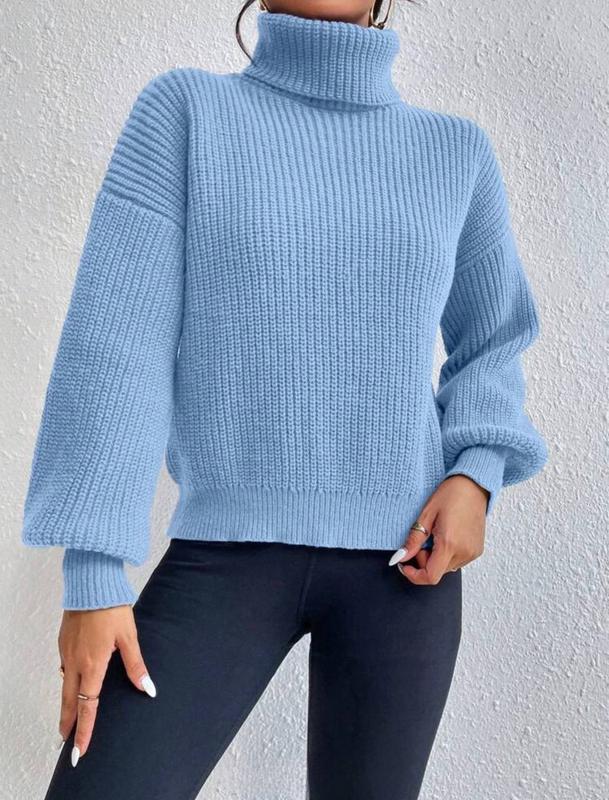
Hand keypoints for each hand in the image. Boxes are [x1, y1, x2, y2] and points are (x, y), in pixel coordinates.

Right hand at [58, 604, 155, 766]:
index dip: (85, 729)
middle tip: (67, 742)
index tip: (80, 748)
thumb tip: (148, 689)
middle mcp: (75, 662)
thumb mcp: (129, 637)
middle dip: (68, 724)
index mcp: (93, 664)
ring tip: (70, 717)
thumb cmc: (112, 608)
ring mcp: (67, 652)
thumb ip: (136, 665)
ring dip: (67, 703)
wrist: (91, 583)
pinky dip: (67, 682)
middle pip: (69, 701)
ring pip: (64, 685)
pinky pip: (64, 668)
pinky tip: (74, 681)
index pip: (88, 705)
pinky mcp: (64, 641)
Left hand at [390, 475, 488, 583]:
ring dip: (435, 557)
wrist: (474, 486)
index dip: (414, 575)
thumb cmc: (450, 495)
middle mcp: (464, 552)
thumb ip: (413, 540)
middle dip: (423, 560)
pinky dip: (446, 553)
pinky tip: (447, 535)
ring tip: (436, 534)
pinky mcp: (477, 551)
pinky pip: (456, 560)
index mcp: (449, 544)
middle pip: (437, 572)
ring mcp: (472, 553)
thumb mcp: (426, 515)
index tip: (404, 565)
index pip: (430, 576)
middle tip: (423, 538)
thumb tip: (400, 557)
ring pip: (446, 567)